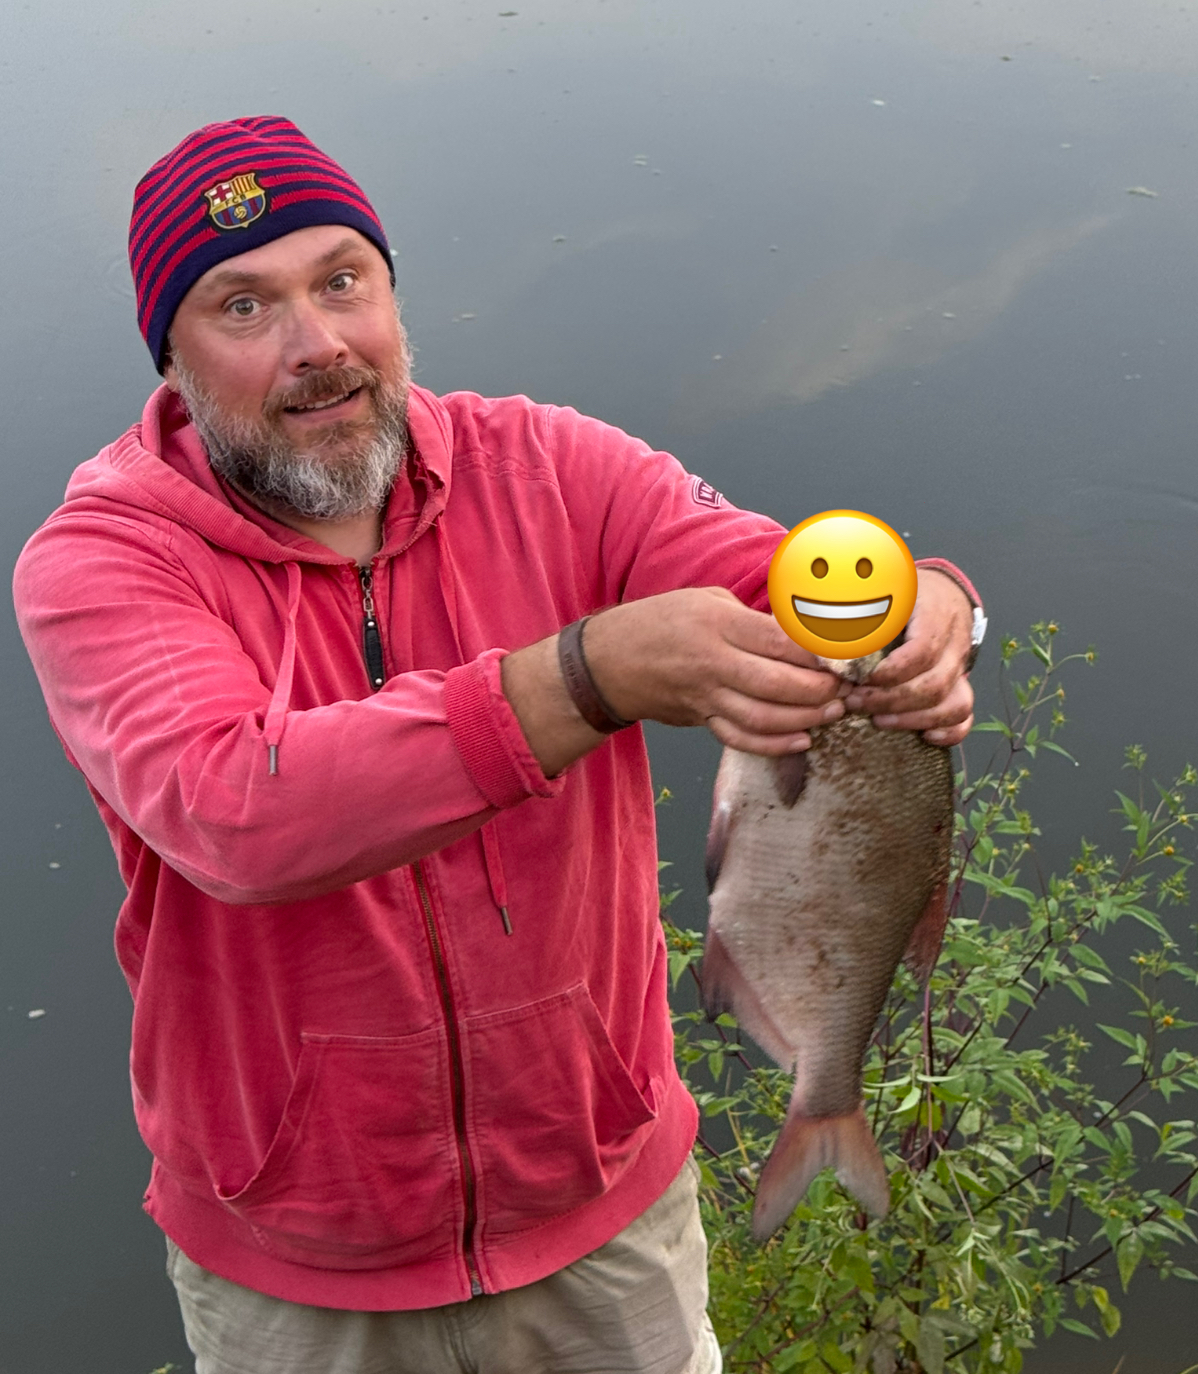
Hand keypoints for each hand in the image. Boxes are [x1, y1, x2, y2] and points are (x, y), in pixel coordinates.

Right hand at [584, 587, 846, 755]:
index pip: (779, 641)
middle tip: (844, 689)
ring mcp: (705, 696)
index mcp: (717, 624)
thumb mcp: (708, 600)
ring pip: (763, 717)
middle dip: (818, 690)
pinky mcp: (701, 719)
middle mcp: (712, 662)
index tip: (844, 656)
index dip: (818, 653)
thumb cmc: (663, 622)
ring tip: (832, 713)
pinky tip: (801, 740)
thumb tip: (805, 635)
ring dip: (804, 719)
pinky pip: (741, 738)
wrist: (610, 661)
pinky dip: (774, 744)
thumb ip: (754, 619)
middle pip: (776, 684)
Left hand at [841, 568, 974, 745]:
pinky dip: (949, 732)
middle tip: (856, 703)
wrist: (941, 595)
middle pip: (934, 684)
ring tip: (878, 721)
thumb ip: (859, 608)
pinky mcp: (962, 686)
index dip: (891, 672)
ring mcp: (962, 668)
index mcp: (936, 614)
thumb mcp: (883, 590)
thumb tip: (823, 633)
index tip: (861, 679)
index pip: (922, 652)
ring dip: (913, 719)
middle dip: (891, 701)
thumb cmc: (903, 595)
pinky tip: (923, 737)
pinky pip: (965, 716)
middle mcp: (955, 644)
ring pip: (954, 705)